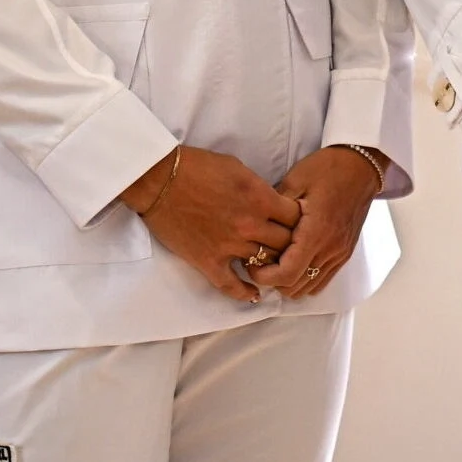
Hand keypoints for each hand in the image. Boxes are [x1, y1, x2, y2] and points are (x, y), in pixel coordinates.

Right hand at [121, 147, 301, 302]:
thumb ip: (258, 189)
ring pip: (264, 265)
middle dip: (290, 245)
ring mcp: (230, 246)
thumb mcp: (238, 168)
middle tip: (289, 247)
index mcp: (260, 198)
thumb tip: (270, 202)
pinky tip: (253, 294)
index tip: (297, 223)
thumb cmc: (198, 166)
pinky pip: (232, 285)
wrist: (161, 179)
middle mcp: (250, 225)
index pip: (296, 218)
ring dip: (269, 266)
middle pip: (285, 244)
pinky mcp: (209, 261)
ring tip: (273, 267)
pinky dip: (245, 293)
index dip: (300, 221)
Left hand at [250, 146, 383, 300]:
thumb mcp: (295, 180)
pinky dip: (307, 279)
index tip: (252, 263)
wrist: (361, 164)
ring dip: (290, 281)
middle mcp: (330, 249)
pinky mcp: (345, 253)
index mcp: (316, 232)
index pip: (287, 274)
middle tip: (261, 261)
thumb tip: (257, 226)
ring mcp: (340, 253)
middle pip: (296, 287)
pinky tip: (297, 261)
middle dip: (273, 281)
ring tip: (278, 261)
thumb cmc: (328, 168)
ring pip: (309, 288)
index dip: (264, 276)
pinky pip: (323, 280)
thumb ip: (275, 208)